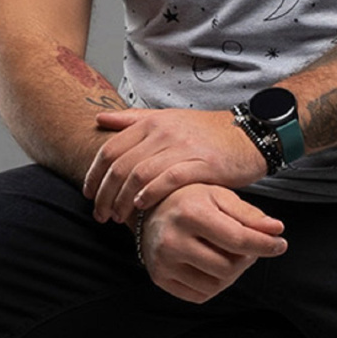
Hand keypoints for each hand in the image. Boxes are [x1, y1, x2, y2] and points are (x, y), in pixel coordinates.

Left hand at [84, 107, 266, 225]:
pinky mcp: (202, 164)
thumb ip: (133, 120)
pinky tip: (141, 207)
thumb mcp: (167, 120)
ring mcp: (182, 147)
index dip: (94, 175)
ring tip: (118, 218)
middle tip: (100, 214)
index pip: (110, 150)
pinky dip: (150, 194)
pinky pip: (168, 180)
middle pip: (120, 166)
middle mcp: (162, 133)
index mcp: (151, 123)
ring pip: (139, 175)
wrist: (247, 134)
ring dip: (123, 200)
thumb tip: (99, 120)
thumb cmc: (206, 133)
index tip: (89, 195)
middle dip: (105, 194)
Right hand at [138, 185, 286, 303]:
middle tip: (245, 247)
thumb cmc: (191, 200)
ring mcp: (163, 262)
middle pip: (228, 267)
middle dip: (245, 260)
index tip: (281, 245)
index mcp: (190, 214)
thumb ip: (250, 215)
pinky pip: (199, 295)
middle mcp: (172, 240)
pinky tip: (211, 266)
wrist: (149, 210)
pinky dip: (213, 285)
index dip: (265, 245)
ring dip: (230, 275)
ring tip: (227, 255)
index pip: (238, 239)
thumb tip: (277, 230)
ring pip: (215, 286)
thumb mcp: (221, 196)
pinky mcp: (160, 278)